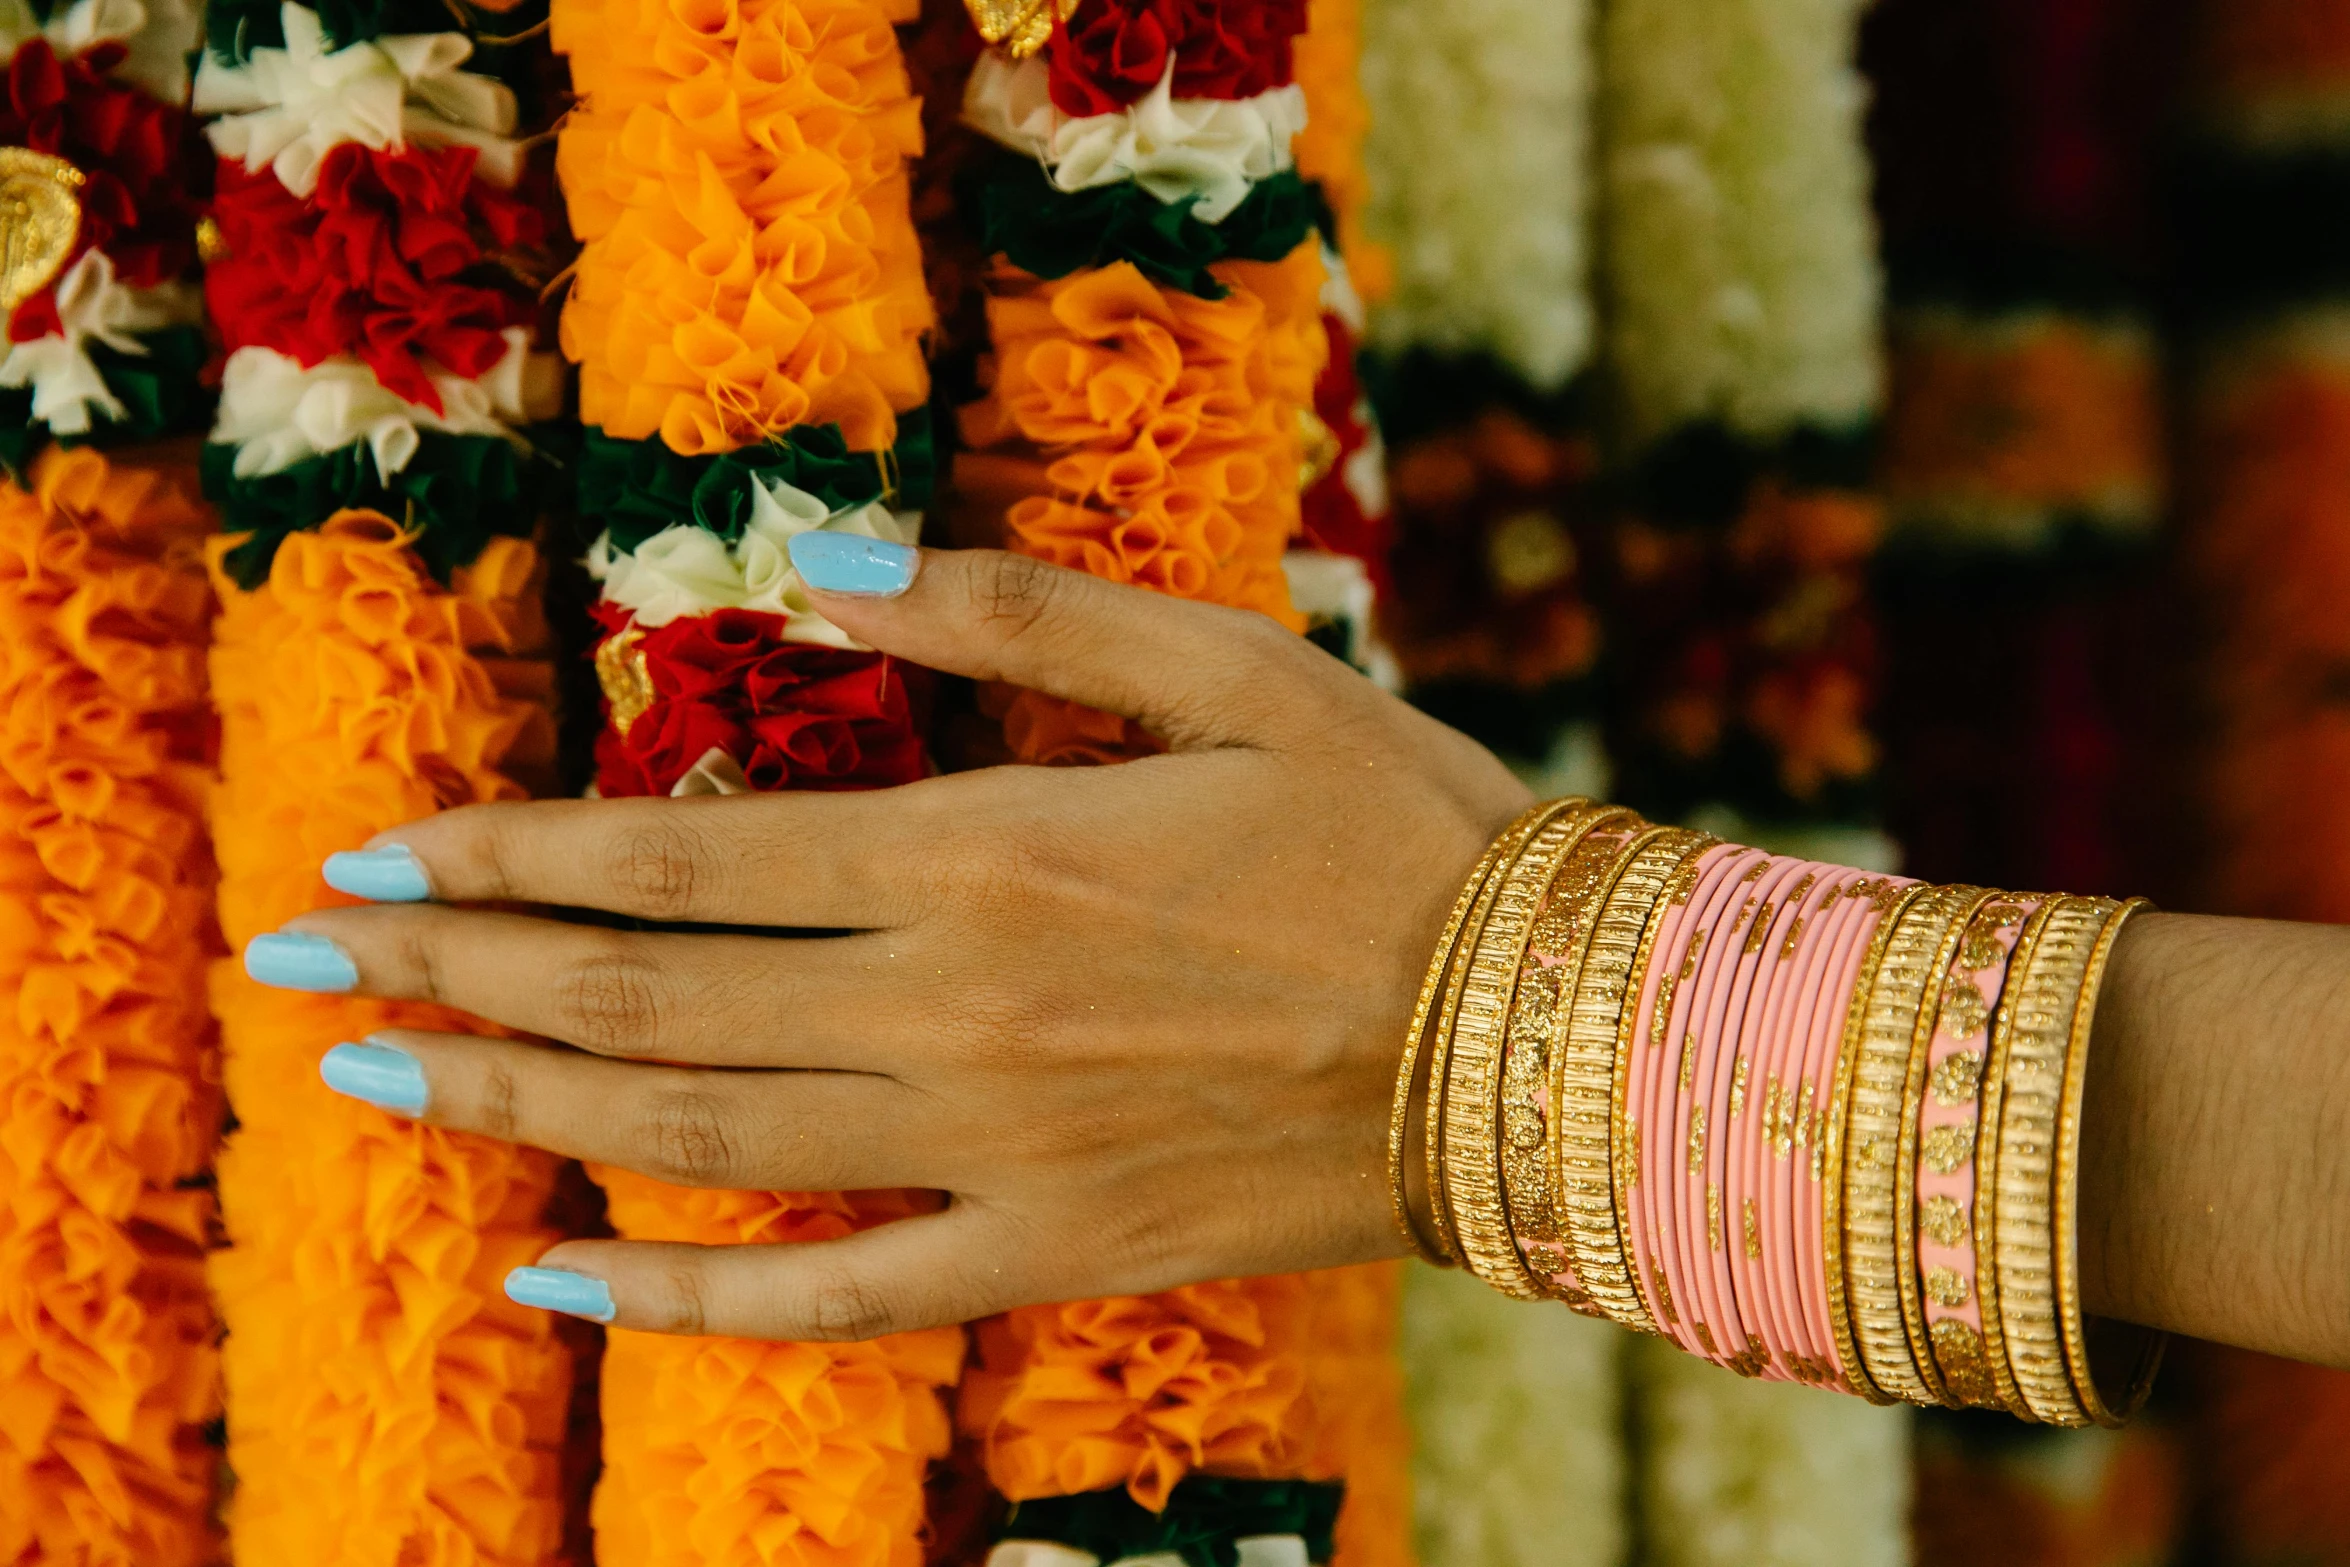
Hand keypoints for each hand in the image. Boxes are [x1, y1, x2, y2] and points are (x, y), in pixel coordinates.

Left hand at [251, 548, 1531, 1338]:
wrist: (1536, 1031)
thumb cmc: (1391, 827)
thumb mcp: (1227, 662)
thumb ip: (1015, 609)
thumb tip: (823, 568)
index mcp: (986, 852)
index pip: (682, 860)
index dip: (511, 859)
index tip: (381, 856)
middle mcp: (952, 1010)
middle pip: (645, 1001)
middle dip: (453, 977)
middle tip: (303, 967)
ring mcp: (990, 1150)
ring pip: (697, 1137)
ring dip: (515, 1107)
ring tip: (374, 1083)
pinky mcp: (1047, 1249)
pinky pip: (830, 1301)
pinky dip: (680, 1300)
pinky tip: (557, 1278)